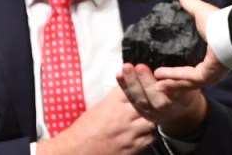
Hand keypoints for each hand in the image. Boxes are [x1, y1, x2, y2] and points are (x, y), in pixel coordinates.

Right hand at [37, 87, 154, 154]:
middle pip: (146, 103)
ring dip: (152, 119)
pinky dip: (149, 134)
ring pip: (151, 121)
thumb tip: (128, 86)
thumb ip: (115, 97)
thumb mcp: (99, 106)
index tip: (146, 83)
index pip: (133, 87)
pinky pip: (149, 138)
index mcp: (112, 103)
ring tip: (150, 117)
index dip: (141, 84)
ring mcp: (128, 133)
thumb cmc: (84, 129)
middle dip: (151, 101)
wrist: (76, 151)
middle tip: (155, 100)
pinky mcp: (131, 148)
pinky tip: (145, 132)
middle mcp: (122, 116)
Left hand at [117, 63, 207, 136]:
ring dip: (131, 83)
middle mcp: (167, 108)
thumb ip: (183, 74)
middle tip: (140, 66)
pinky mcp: (142, 111)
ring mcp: (152, 111)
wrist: (180, 111)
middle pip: (156, 98)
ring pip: (141, 99)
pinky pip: (132, 98)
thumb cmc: (185, 88)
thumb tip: (177, 53)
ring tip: (126, 67)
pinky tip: (119, 74)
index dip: (168, 85)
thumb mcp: (190, 81)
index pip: (176, 93)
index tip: (159, 73)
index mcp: (182, 99)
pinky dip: (124, 86)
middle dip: (146, 81)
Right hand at [146, 0, 230, 88]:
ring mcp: (209, 74)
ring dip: (170, 83)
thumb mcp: (200, 11)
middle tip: (155, 84)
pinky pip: (187, 77)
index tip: (163, 71)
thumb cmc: (217, 22)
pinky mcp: (206, 75)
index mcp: (210, 56)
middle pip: (188, 80)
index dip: (179, 71)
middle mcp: (210, 68)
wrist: (230, 30)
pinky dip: (174, 76)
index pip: (193, 67)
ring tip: (155, 85)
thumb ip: (190, 3)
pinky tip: (160, 76)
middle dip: (172, 83)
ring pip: (186, 83)